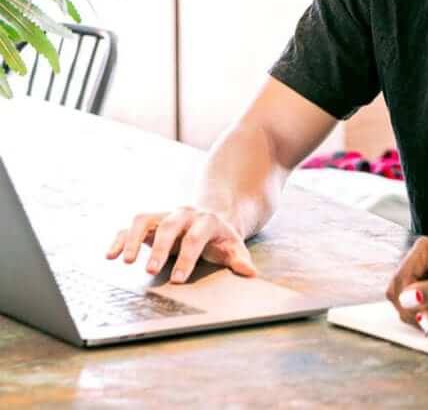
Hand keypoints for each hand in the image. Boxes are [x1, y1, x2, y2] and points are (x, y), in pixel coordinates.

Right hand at [106, 207, 255, 282]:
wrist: (211, 218)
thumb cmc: (221, 238)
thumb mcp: (233, 247)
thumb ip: (240, 259)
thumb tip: (250, 273)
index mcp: (206, 221)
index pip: (196, 237)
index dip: (187, 257)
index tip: (178, 279)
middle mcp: (183, 215)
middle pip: (169, 227)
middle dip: (159, 249)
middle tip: (150, 271)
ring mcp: (164, 216)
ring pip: (144, 220)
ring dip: (133, 239)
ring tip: (125, 262)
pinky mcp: (149, 222)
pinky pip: (130, 226)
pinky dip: (119, 239)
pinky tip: (110, 255)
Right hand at [385, 237, 427, 333]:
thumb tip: (408, 297)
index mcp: (423, 250)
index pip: (401, 281)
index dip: (411, 303)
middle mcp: (416, 263)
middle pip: (398, 297)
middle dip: (422, 315)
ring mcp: (417, 279)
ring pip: (405, 309)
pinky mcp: (420, 295)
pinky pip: (414, 315)